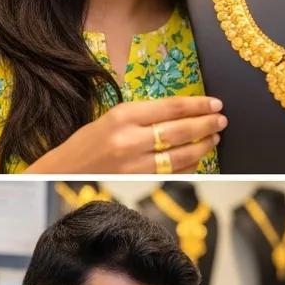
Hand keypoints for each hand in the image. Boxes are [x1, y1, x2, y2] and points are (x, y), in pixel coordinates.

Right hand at [26, 96, 226, 173]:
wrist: (64, 169)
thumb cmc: (87, 142)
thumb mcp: (112, 117)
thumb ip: (144, 114)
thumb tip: (182, 112)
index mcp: (123, 116)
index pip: (171, 108)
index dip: (198, 105)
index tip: (215, 104)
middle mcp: (129, 140)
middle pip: (180, 130)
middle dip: (206, 124)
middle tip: (221, 120)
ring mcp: (133, 164)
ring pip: (180, 154)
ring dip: (202, 146)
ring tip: (213, 138)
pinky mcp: (136, 181)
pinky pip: (172, 172)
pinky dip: (190, 165)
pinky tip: (198, 158)